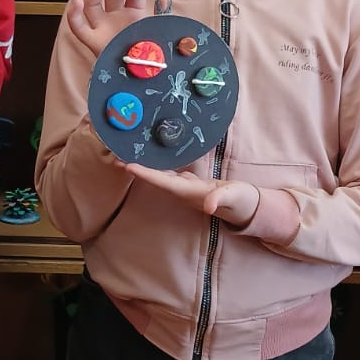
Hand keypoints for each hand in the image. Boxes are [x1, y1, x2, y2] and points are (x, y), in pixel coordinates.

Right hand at [64, 0, 163, 56]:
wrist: (144, 79)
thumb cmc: (152, 54)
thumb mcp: (160, 30)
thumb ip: (162, 13)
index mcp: (132, 14)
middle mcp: (115, 17)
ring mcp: (102, 27)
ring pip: (92, 1)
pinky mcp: (93, 40)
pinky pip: (77, 26)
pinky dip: (73, 14)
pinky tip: (77, 2)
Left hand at [124, 163, 260, 228]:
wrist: (245, 206)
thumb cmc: (240, 200)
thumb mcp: (233, 197)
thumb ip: (220, 199)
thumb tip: (208, 205)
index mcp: (190, 192)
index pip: (163, 182)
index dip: (145, 174)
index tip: (128, 166)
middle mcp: (182, 190)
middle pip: (154, 179)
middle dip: (136, 169)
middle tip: (114, 156)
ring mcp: (184, 187)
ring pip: (158, 175)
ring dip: (142, 166)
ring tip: (124, 154)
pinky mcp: (188, 182)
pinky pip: (167, 172)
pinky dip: (155, 164)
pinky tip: (147, 155)